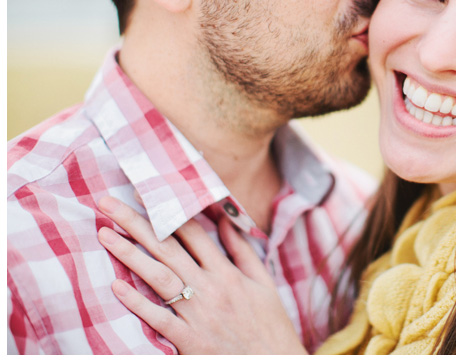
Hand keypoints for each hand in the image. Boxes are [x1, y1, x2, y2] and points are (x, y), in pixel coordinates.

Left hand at [97, 196, 306, 353]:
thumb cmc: (270, 325)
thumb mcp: (263, 283)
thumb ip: (242, 251)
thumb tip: (225, 221)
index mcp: (228, 272)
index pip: (192, 233)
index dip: (167, 211)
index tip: (143, 195)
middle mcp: (211, 288)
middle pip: (168, 248)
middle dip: (136, 223)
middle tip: (107, 203)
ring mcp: (198, 314)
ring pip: (159, 277)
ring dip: (129, 254)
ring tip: (104, 234)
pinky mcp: (189, 340)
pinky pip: (159, 318)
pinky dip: (138, 302)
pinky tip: (116, 286)